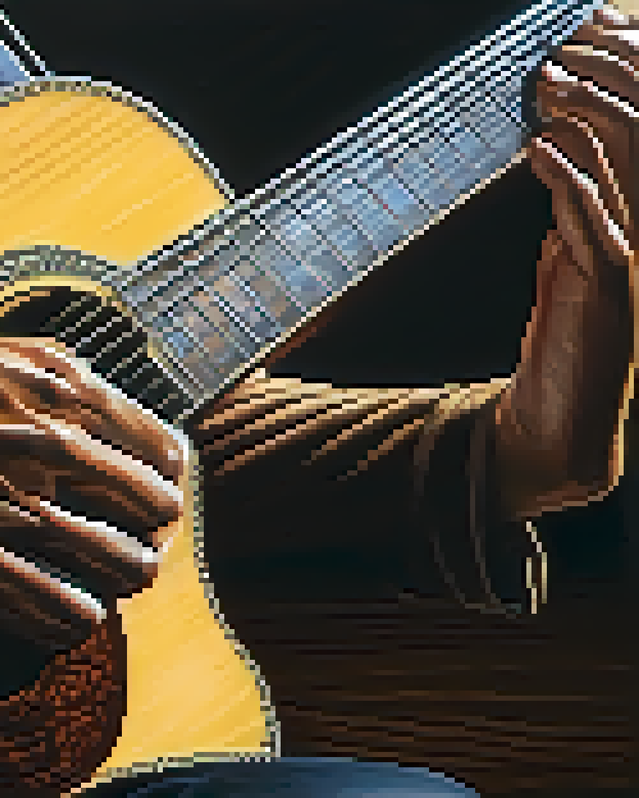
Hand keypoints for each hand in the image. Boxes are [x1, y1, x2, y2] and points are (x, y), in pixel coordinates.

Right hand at [0, 254, 186, 650]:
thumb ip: (54, 390)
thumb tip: (95, 424)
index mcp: (65, 391)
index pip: (166, 458)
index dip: (161, 487)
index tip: (142, 502)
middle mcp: (54, 447)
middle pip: (157, 516)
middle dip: (146, 535)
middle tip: (123, 547)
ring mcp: (15, 507)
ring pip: (124, 568)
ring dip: (115, 579)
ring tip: (93, 584)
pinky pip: (62, 611)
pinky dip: (71, 615)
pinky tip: (56, 609)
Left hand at [492, 7, 638, 516]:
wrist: (556, 426)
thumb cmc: (561, 347)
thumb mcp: (565, 266)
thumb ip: (568, 215)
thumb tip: (554, 155)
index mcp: (637, 231)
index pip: (638, 148)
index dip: (615, 99)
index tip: (575, 57)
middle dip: (606, 96)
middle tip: (562, 58)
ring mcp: (632, 264)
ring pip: (623, 174)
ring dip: (583, 123)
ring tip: (549, 86)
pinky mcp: (610, 290)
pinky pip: (595, 222)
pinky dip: (567, 180)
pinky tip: (537, 148)